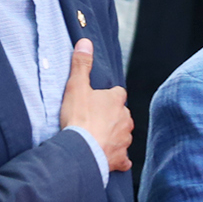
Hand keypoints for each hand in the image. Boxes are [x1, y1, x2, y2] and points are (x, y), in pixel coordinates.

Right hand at [59, 39, 131, 171]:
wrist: (82, 150)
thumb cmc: (79, 118)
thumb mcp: (76, 87)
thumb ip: (82, 65)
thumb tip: (85, 43)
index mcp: (117, 101)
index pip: (117, 94)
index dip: (108, 97)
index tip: (97, 100)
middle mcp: (126, 119)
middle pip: (121, 114)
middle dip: (111, 116)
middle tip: (94, 120)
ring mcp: (124, 140)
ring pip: (123, 134)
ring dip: (114, 136)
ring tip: (97, 138)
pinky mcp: (120, 159)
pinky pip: (123, 158)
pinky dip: (118, 158)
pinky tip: (110, 157)